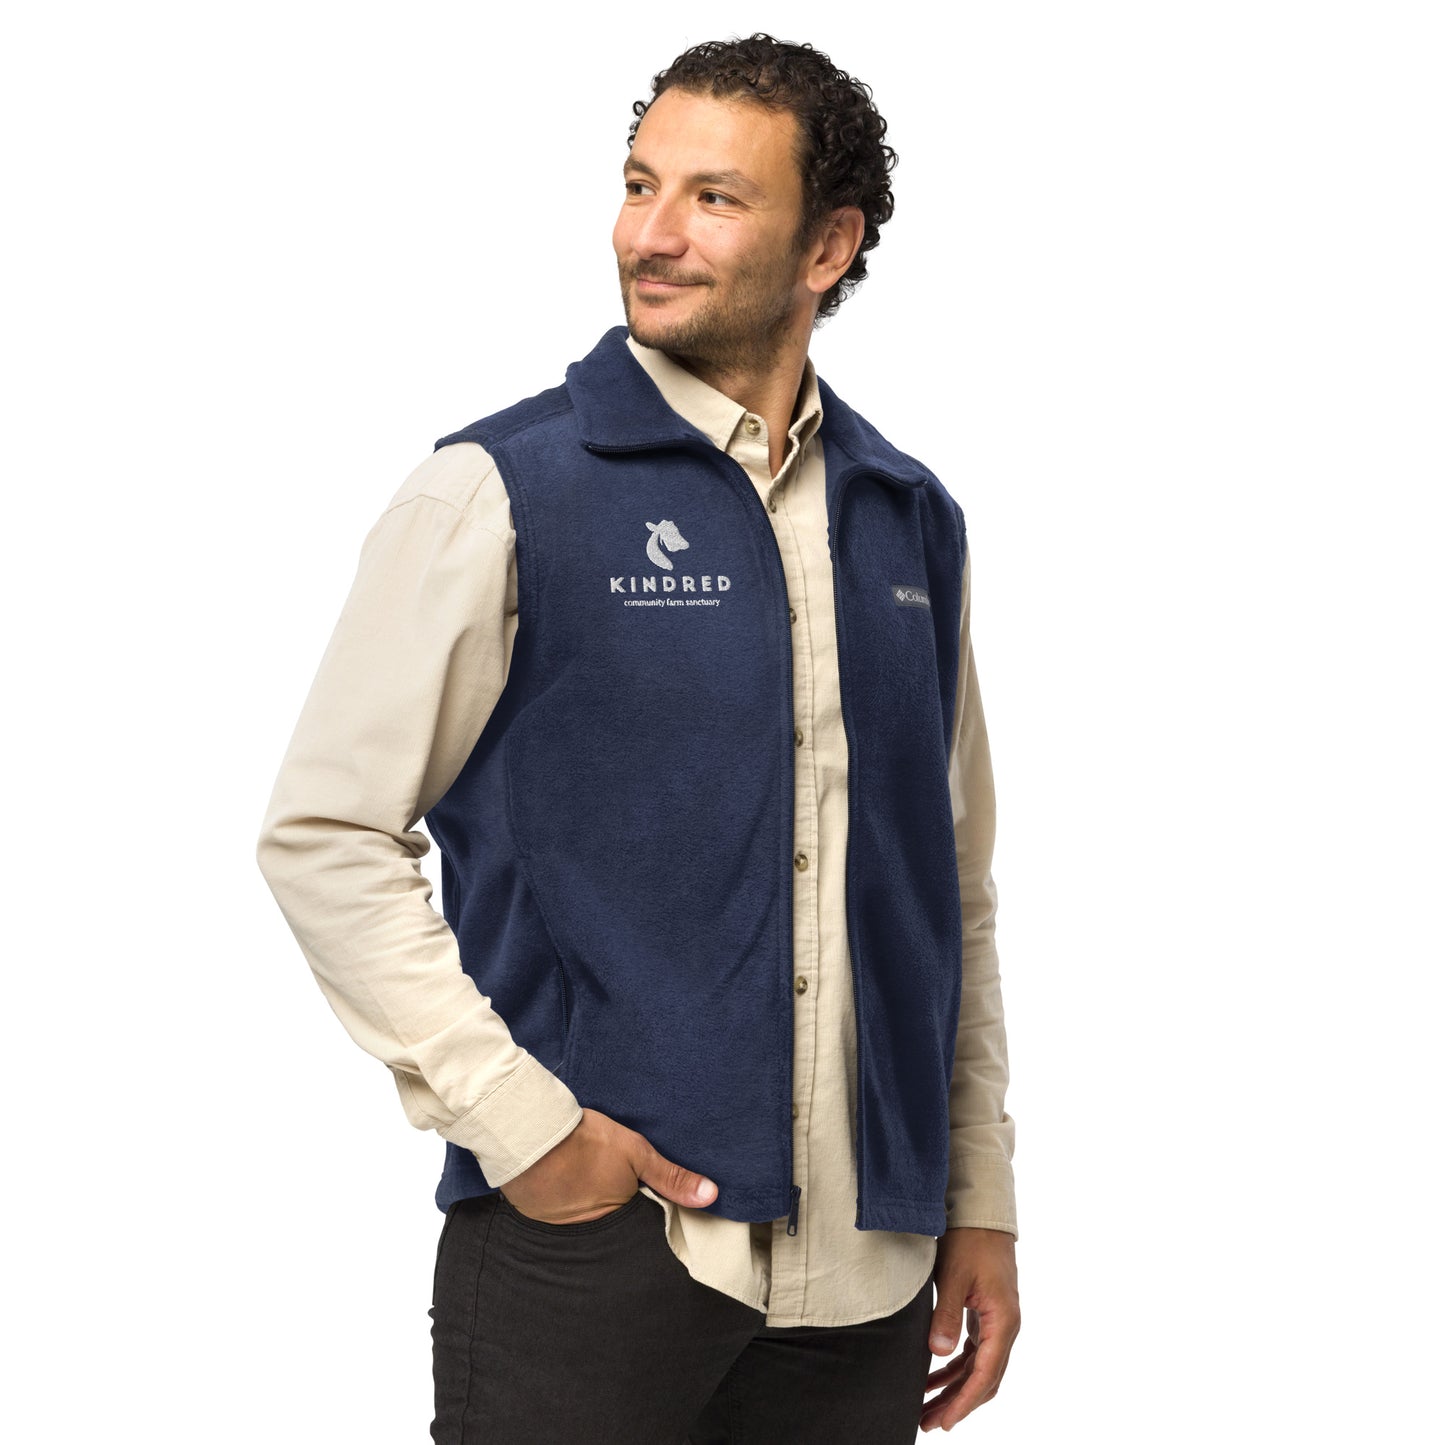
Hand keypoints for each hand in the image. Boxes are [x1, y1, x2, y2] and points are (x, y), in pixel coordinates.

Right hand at [499, 1106, 718, 1224]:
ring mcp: (561, 1227)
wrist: (529, 1133)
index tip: (646, 1199)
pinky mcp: (537, 1217)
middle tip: (612, 1189)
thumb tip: (711, 1196)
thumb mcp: (636, 1153)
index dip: (645, 1210)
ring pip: (584, 1222)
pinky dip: (563, 1204)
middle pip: (613, 1226)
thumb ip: (672, 1177)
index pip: (641, 1224)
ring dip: (588, 1208)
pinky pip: (558, 1217)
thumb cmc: (586, 1142)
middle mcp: (591, 1232)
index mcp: (619, 1218)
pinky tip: (564, 1186)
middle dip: (617, 1213)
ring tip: (588, 1187)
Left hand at [920, 1226, 1019, 1431]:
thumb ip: (947, 1315)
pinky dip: (954, 1368)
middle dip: (958, 1403)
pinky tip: (933, 1377)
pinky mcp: (985, 1315)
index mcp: (1003, 1322)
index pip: (985, 1375)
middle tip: (929, 1422)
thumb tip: (938, 1354)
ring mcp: (996, 1322)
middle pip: (983, 1378)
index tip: (945, 1422)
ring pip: (978, 1368)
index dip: (964, 1402)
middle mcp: (1005, 1327)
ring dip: (954, 1389)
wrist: (982, 1214)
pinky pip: (972, 1352)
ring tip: (927, 1407)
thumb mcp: (954, 1277)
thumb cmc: (970, 1242)